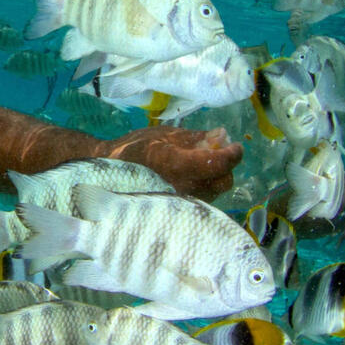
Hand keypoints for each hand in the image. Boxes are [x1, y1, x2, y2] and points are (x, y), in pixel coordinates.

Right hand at [105, 125, 242, 200]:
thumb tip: (222, 136)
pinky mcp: (179, 210)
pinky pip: (204, 199)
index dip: (232, 154)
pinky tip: (193, 177)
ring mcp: (181, 202)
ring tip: (201, 164)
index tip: (235, 146)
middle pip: (223, 181)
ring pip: (216, 192)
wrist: (109, 173)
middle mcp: (181, 187)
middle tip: (216, 151)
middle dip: (225, 165)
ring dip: (215, 177)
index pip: (218, 164)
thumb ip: (197, 137)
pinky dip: (205, 186)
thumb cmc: (136, 149)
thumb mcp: (165, 134)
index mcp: (176, 164)